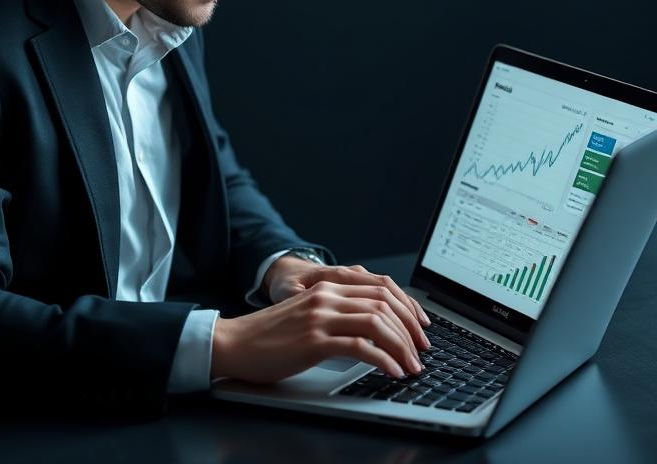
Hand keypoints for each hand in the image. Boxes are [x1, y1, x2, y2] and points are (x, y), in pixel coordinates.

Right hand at [211, 268, 431, 383]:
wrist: (234, 343)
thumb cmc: (269, 335)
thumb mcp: (307, 313)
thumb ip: (336, 312)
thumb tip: (374, 327)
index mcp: (328, 287)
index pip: (381, 289)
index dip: (408, 309)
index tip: (421, 329)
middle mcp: (327, 296)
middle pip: (384, 303)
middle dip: (411, 329)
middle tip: (422, 351)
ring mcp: (320, 317)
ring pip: (377, 323)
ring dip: (402, 346)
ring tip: (411, 365)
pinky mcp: (314, 341)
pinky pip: (360, 347)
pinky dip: (383, 359)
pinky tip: (392, 370)